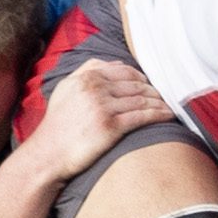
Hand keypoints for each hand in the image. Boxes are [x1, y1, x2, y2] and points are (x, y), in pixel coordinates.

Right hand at [21, 59, 173, 182]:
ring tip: (169, 105)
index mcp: (85, 78)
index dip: (141, 77)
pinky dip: (159, 114)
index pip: (124, 70)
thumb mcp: (65, 90)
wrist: (48, 155)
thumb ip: (86, 71)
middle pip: (136, 84)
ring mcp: (103, 107)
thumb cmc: (58, 125)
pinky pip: (143, 116)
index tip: (150, 84)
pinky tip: (168, 115)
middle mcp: (94, 89)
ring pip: (142, 99)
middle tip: (165, 96)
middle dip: (154, 90)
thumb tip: (114, 62)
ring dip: (160, 102)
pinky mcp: (111, 126)